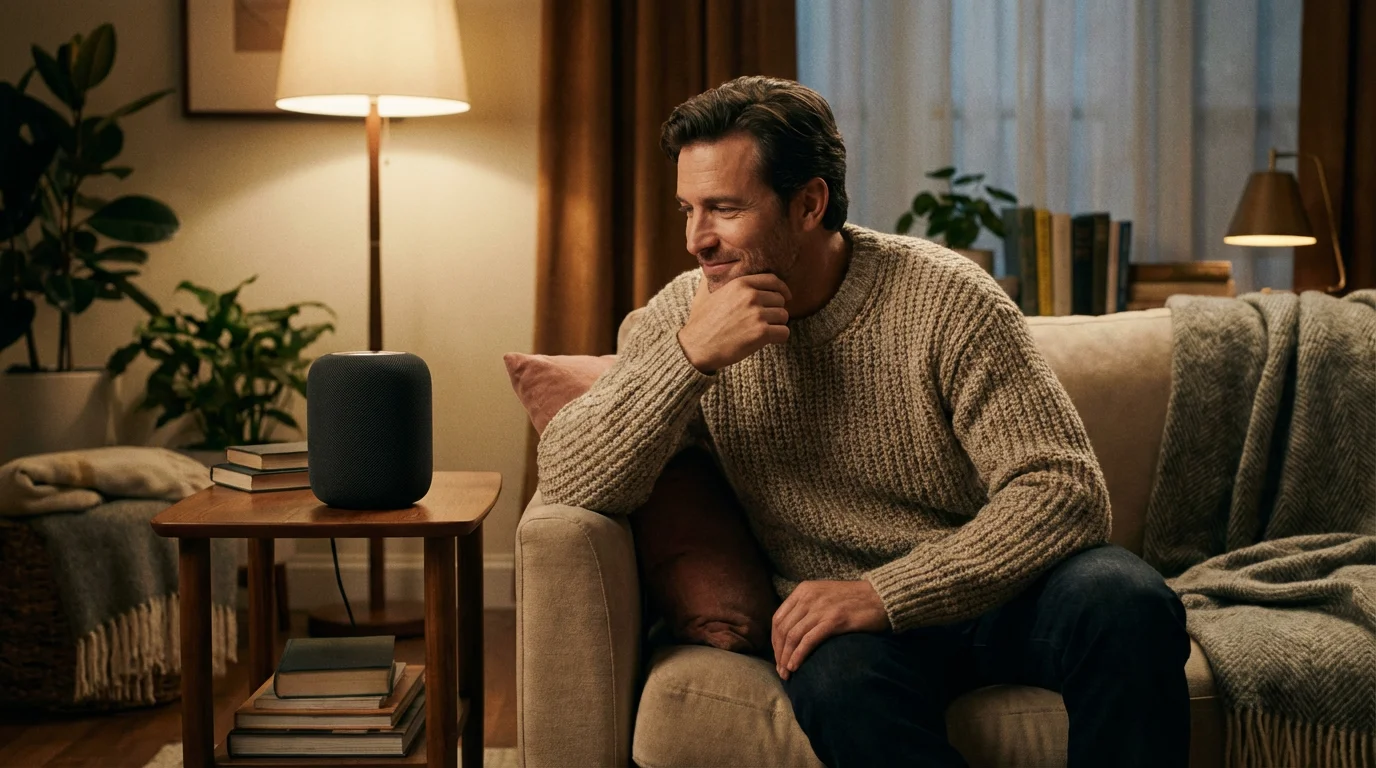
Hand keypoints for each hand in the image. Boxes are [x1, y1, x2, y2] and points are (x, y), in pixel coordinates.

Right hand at [677, 273, 791, 373]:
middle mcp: (750, 296)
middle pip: (780, 300)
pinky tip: (766, 340)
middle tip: (763, 321)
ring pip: (783, 316)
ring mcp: (757, 314)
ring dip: (776, 325)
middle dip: (775, 311)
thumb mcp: (708, 292)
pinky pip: (784, 332)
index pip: (773, 280)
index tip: (785, 297)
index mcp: (740, 283)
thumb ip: (720, 278)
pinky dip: (778, 338)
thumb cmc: (702, 322)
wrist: (696, 346)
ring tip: (761, 331)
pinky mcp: (761, 333)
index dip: (782, 289)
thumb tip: (719, 265)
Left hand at [772, 580, 889, 679]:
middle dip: (779, 653)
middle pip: (783, 629)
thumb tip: (791, 634)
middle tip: (781, 671)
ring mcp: (822, 607)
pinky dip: (799, 655)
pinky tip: (796, 667)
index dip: (775, 641)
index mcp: (804, 590)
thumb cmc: (856, 601)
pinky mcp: (835, 619)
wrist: (883, 597)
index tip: (778, 657)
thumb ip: (808, 609)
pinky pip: (809, 640)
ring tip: (787, 674)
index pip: (778, 618)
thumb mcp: (825, 597)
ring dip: (786, 658)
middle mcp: (809, 597)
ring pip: (793, 636)